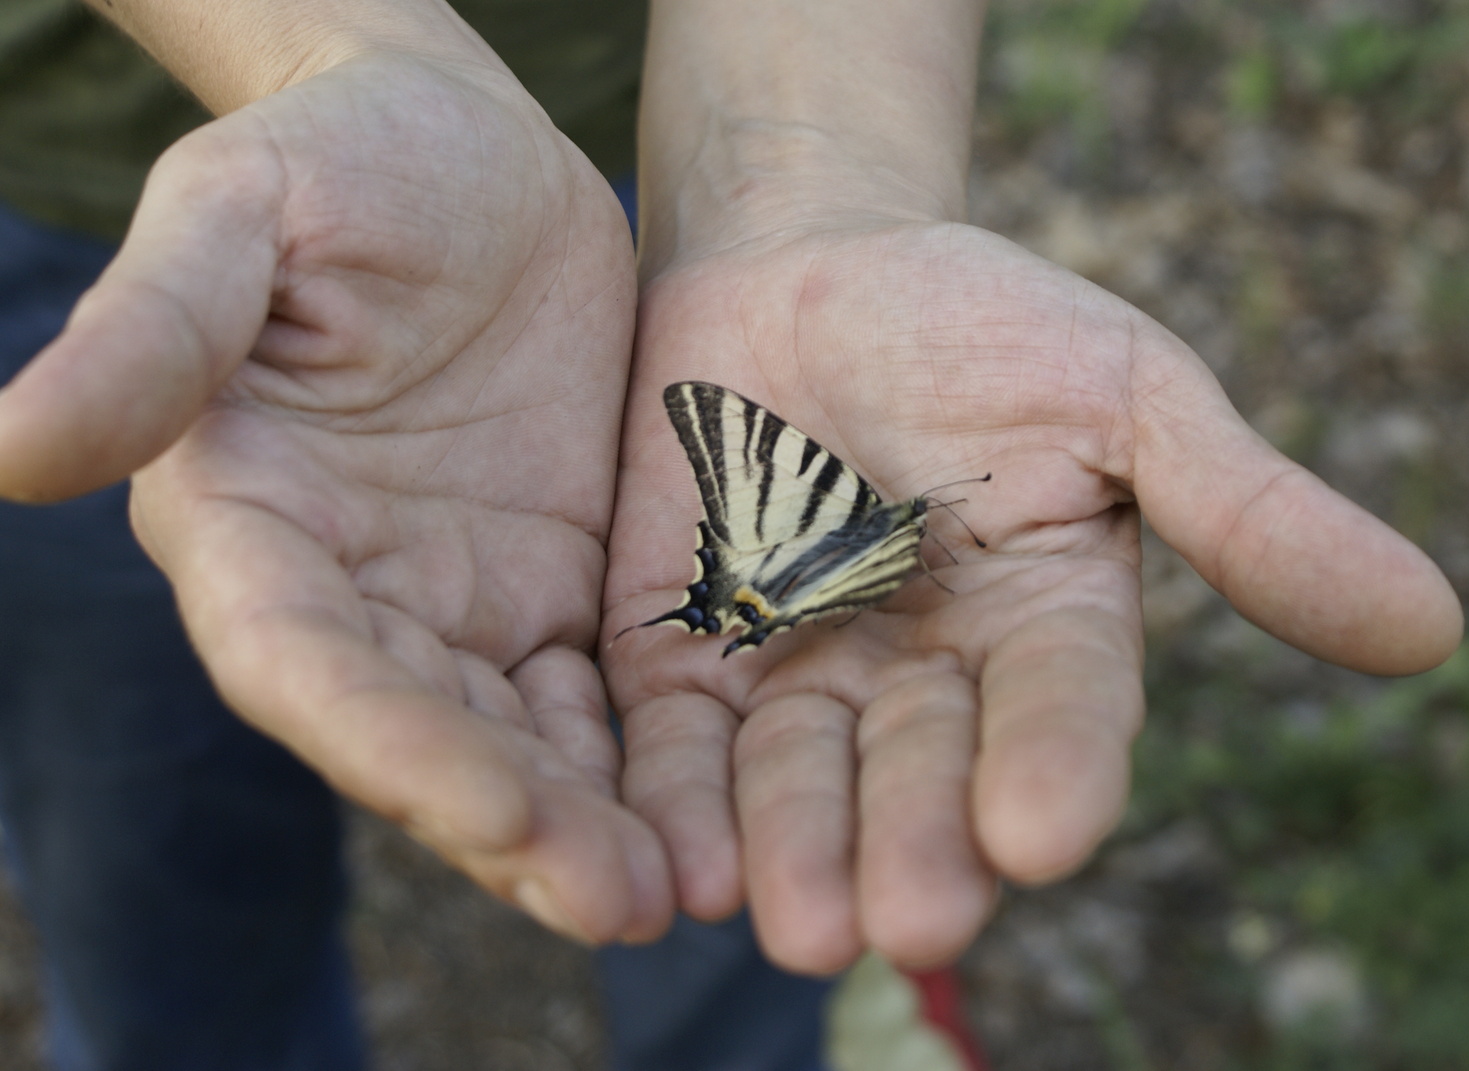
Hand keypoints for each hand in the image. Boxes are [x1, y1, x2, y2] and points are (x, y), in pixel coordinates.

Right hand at [0, 51, 671, 944]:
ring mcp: (458, 597)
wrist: (469, 150)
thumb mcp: (242, 212)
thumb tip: (11, 451)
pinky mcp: (553, 585)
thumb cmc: (341, 159)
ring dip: (585, 826)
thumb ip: (154, 333)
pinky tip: (704, 813)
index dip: (392, 743)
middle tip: (622, 903)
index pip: (304, 662)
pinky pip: (596, 693)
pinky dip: (639, 760)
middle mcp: (349, 586)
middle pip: (420, 735)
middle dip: (512, 825)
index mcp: (250, 520)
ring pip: (516, 740)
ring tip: (675, 895)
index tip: (501, 808)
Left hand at [602, 220, 1461, 971]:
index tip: (1041, 831)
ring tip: (790, 921)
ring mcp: (798, 669)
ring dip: (794, 847)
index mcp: (1044, 626)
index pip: (1060, 710)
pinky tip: (678, 863)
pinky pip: (676, 739)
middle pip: (922, 772)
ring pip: (798, 777)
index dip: (1054, 766)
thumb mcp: (1125, 390)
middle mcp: (925, 676)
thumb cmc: (980, 318)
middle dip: (914, 842)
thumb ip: (1246, 509)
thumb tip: (1434, 628)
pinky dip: (677, 799)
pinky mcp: (683, 653)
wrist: (803, 260)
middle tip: (906, 919)